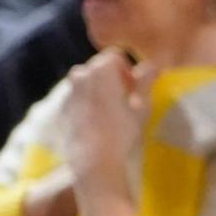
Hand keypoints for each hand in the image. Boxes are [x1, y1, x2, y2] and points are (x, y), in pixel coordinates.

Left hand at [62, 49, 153, 215]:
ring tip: (111, 112)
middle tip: (125, 101)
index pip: (116, 56)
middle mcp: (81, 74)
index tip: (134, 89)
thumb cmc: (123, 129)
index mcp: (101, 68)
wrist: (94, 158)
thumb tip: (153, 65)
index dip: (128, 70)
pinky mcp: (63, 108)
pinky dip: (88, 103)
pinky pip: (78, 98)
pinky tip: (98, 123)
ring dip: (99, 90)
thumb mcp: (143, 105)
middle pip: (99, 67)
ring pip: (87, 82)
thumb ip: (146, 80)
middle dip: (112, 78)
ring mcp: (69, 91)